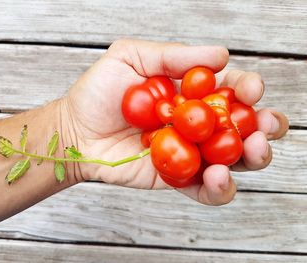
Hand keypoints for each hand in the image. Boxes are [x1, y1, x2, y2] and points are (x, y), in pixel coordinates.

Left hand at [61, 39, 288, 205]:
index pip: (230, 90)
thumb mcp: (130, 58)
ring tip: (251, 150)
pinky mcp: (176, 179)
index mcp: (191, 94)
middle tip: (266, 125)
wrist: (75, 131)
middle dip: (263, 126)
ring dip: (251, 158)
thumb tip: (222, 55)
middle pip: (242, 126)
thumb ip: (173, 56)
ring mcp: (189, 153)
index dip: (247, 89)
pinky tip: (218, 176)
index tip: (250, 89)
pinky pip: (204, 189)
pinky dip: (219, 188)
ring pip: (233, 160)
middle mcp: (196, 124)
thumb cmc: (99, 92)